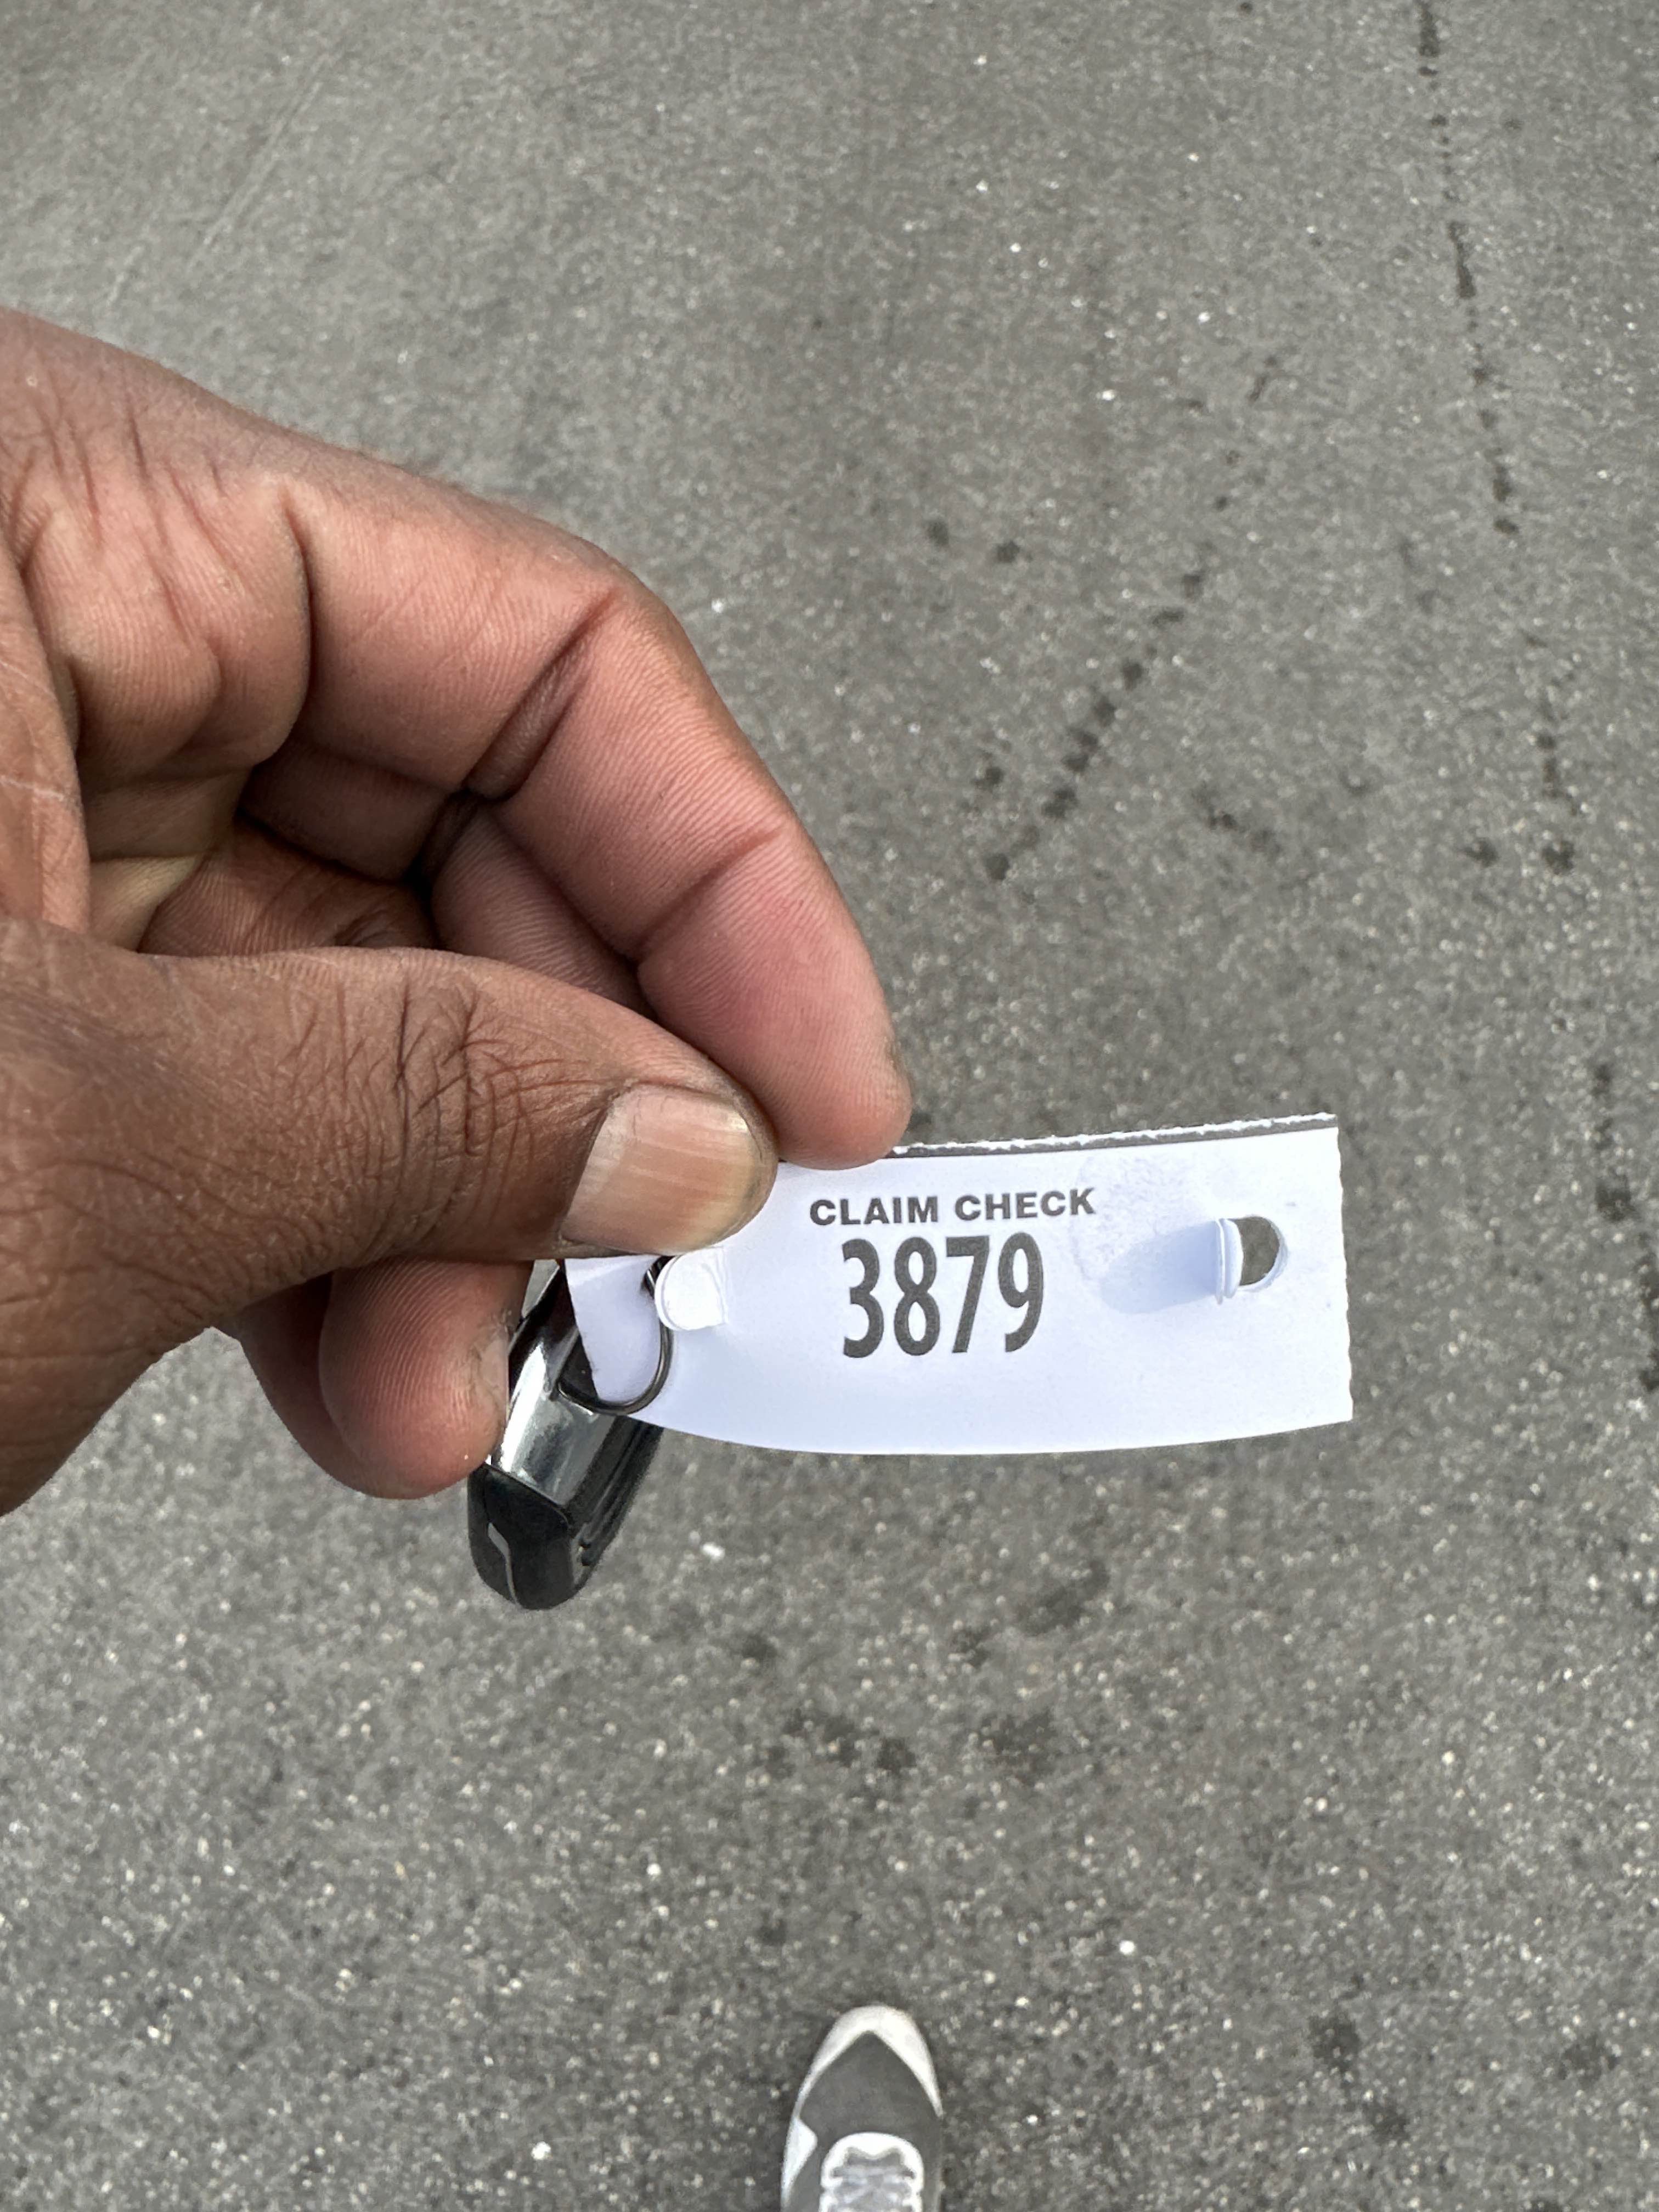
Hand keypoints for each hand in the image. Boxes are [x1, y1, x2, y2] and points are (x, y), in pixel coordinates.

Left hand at [0, 311, 907, 1514]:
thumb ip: (423, 1108)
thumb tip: (682, 1127)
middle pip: (450, 816)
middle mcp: (26, 635)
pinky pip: (245, 1063)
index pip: (522, 641)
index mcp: (27, 520)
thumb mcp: (68, 1146)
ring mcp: (7, 806)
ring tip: (454, 1373)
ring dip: (444, 1199)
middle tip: (655, 1256)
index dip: (719, 873)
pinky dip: (324, 1226)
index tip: (822, 1071)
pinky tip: (352, 1351)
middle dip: (570, 1078)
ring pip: (354, 973)